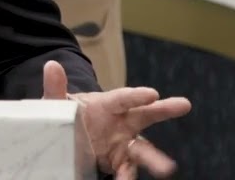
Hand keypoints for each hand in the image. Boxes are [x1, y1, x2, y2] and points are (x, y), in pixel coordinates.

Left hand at [43, 60, 190, 178]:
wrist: (65, 134)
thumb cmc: (65, 113)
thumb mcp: (55, 102)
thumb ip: (55, 88)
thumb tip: (51, 65)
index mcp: (106, 104)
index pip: (122, 98)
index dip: (136, 95)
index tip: (152, 93)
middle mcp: (120, 121)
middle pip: (145, 114)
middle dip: (164, 109)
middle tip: (183, 104)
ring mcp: (122, 142)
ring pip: (143, 149)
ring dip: (155, 159)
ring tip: (166, 169)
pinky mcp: (119, 160)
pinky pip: (127, 170)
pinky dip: (127, 176)